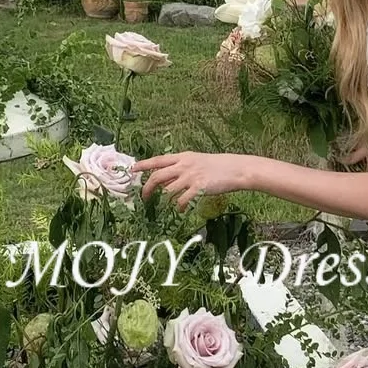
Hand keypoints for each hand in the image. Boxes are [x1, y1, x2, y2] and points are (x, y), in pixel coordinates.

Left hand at [134, 151, 251, 210]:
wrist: (235, 169)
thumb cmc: (217, 166)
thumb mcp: (196, 161)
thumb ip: (180, 169)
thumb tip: (164, 180)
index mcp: (183, 157)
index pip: (158, 160)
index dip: (143, 165)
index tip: (132, 170)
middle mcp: (184, 165)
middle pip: (157, 176)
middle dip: (147, 188)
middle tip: (144, 197)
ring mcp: (191, 177)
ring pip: (168, 190)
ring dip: (165, 200)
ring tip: (168, 205)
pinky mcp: (198, 188)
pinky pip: (181, 200)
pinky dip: (178, 207)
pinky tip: (180, 210)